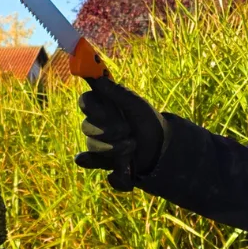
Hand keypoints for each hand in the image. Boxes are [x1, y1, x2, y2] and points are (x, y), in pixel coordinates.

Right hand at [74, 76, 166, 191]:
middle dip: (108, 130)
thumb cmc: (146, 119)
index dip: (93, 108)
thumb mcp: (135, 104)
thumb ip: (116, 92)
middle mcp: (97, 126)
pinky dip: (104, 170)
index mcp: (102, 108)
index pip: (85, 103)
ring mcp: (100, 146)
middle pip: (87, 127)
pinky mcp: (106, 164)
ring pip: (93, 147)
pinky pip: (98, 168)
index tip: (106, 111)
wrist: (162, 145)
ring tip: (133, 145)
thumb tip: (97, 79)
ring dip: (114, 148)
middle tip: (127, 130)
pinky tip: (108, 168)